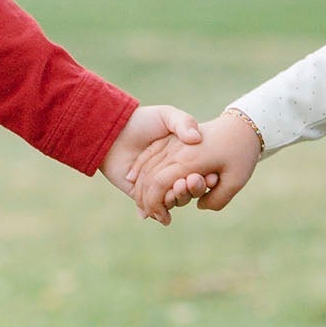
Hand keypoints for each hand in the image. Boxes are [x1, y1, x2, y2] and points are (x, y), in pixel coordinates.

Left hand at [100, 104, 205, 221]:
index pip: (202, 173)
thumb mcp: (167, 115)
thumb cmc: (141, 121)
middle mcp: (174, 174)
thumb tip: (196, 138)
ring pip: (175, 201)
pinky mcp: (142, 196)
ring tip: (178, 188)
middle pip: (191, 189)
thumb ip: (184, 122)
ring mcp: (159, 187)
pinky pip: (155, 209)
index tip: (213, 174)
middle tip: (194, 180)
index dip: (209, 176)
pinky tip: (165, 207)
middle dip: (195, 188)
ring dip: (179, 198)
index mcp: (185, 158)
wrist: (112, 131)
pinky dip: (161, 211)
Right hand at [128, 110, 262, 223]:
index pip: (160, 184)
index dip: (156, 204)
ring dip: (140, 186)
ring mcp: (172, 142)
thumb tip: (199, 206)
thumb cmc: (242, 153)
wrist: (243, 124)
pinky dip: (139, 168)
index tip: (163, 219)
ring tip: (143, 203)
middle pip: (150, 177)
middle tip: (152, 216)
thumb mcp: (237, 180)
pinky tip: (133, 179)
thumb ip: (217, 199)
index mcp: (191, 160)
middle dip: (146, 200)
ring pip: (146, 165)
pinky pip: (149, 153)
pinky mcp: (171, 138)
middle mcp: (177, 150)